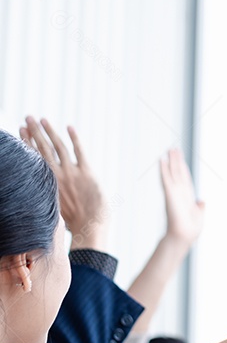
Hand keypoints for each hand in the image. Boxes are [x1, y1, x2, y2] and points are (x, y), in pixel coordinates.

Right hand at [20, 117, 106, 249]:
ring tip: (42, 119)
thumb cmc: (71, 220)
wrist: (89, 225)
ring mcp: (71, 172)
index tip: (21, 129)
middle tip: (27, 117)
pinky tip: (69, 127)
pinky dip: (75, 139)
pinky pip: (80, 152)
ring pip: (58, 147)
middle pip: (43, 148)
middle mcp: (57, 174)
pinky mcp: (87, 172)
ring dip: (50, 132)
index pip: (34, 157)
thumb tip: (34, 188)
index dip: (28, 142)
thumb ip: (45, 193)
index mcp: (47, 182)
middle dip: (35, 132)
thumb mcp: (51, 206)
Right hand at [161, 147, 204, 245]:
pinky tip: (161, 160)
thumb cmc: (190, 230)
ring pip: (172, 173)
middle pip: (178, 172)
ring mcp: (174, 192)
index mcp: (187, 196)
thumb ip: (200, 207)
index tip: (180, 159)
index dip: (182, 168)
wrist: (184, 236)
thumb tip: (203, 202)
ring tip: (169, 150)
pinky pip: (166, 179)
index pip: (184, 179)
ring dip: (170, 161)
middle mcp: (180, 192)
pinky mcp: (169, 194)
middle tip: (173, 149)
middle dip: (176, 161)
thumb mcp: (199, 215)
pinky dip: (163, 169)